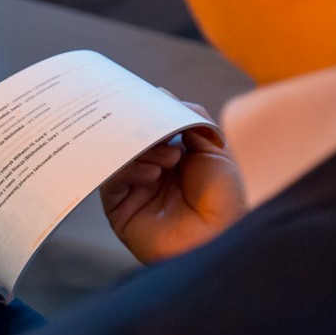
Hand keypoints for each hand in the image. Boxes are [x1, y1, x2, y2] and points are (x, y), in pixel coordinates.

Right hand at [101, 105, 245, 263]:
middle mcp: (149, 172)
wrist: (222, 239)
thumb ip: (189, 119)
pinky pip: (111, 181)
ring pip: (118, 157)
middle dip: (141, 128)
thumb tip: (161, 95)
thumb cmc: (224, 198)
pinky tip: (153, 173)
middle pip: (129, 140)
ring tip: (169, 158)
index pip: (147, 128)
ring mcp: (134, 191)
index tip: (146, 98)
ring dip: (141, 150)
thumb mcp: (214, 147)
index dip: (146, 113)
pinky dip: (128, 170)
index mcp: (171, 156)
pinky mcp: (120, 211)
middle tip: (154, 124)